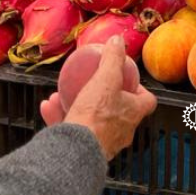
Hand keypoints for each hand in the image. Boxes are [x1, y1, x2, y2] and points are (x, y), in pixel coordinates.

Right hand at [58, 36, 156, 159]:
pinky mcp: (84, 151)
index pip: (147, 101)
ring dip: (79, 106)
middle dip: (104, 97)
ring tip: (64, 94)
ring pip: (92, 121)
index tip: (127, 80)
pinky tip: (48, 107)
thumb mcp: (106, 79)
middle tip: (94, 86)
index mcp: (133, 114)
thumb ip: (112, 59)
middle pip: (119, 111)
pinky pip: (73, 131)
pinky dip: (61, 119)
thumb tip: (118, 41)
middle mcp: (122, 132)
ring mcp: (104, 143)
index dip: (140, 89)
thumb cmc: (96, 117)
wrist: (74, 153)